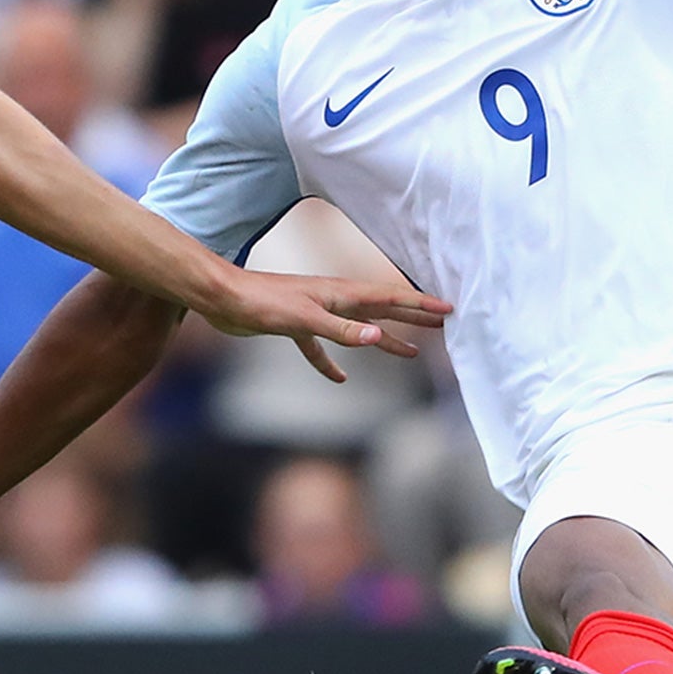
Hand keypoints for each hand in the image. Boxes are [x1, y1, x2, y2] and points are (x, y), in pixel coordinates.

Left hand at [188, 270, 451, 382]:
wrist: (223, 298)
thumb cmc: (262, 303)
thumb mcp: (303, 320)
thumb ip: (340, 330)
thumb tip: (378, 336)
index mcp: (341, 294)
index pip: (389, 298)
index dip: (419, 304)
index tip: (448, 309)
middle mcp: (333, 301)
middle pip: (382, 310)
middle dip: (412, 317)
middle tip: (443, 324)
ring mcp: (315, 313)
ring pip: (358, 329)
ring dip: (384, 340)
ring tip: (409, 353)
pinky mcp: (296, 328)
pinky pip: (322, 347)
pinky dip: (332, 362)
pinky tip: (339, 379)